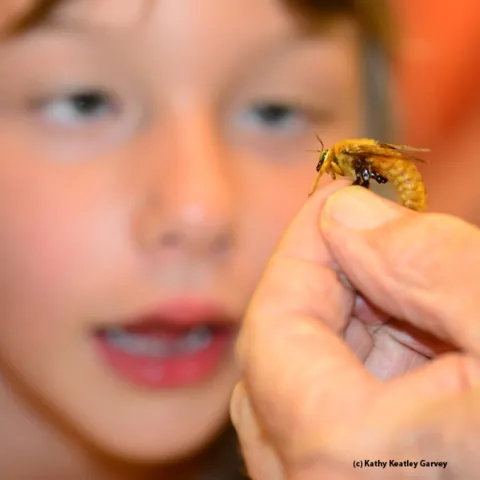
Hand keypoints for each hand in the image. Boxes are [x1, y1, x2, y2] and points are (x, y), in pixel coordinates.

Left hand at [230, 182, 479, 478]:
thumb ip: (429, 263)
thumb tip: (344, 215)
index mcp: (347, 458)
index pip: (270, 330)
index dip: (298, 254)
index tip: (333, 203)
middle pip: (278, 359)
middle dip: (324, 286)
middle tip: (371, 236)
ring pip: (299, 390)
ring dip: (344, 325)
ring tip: (401, 286)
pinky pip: (330, 422)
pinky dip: (362, 368)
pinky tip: (411, 340)